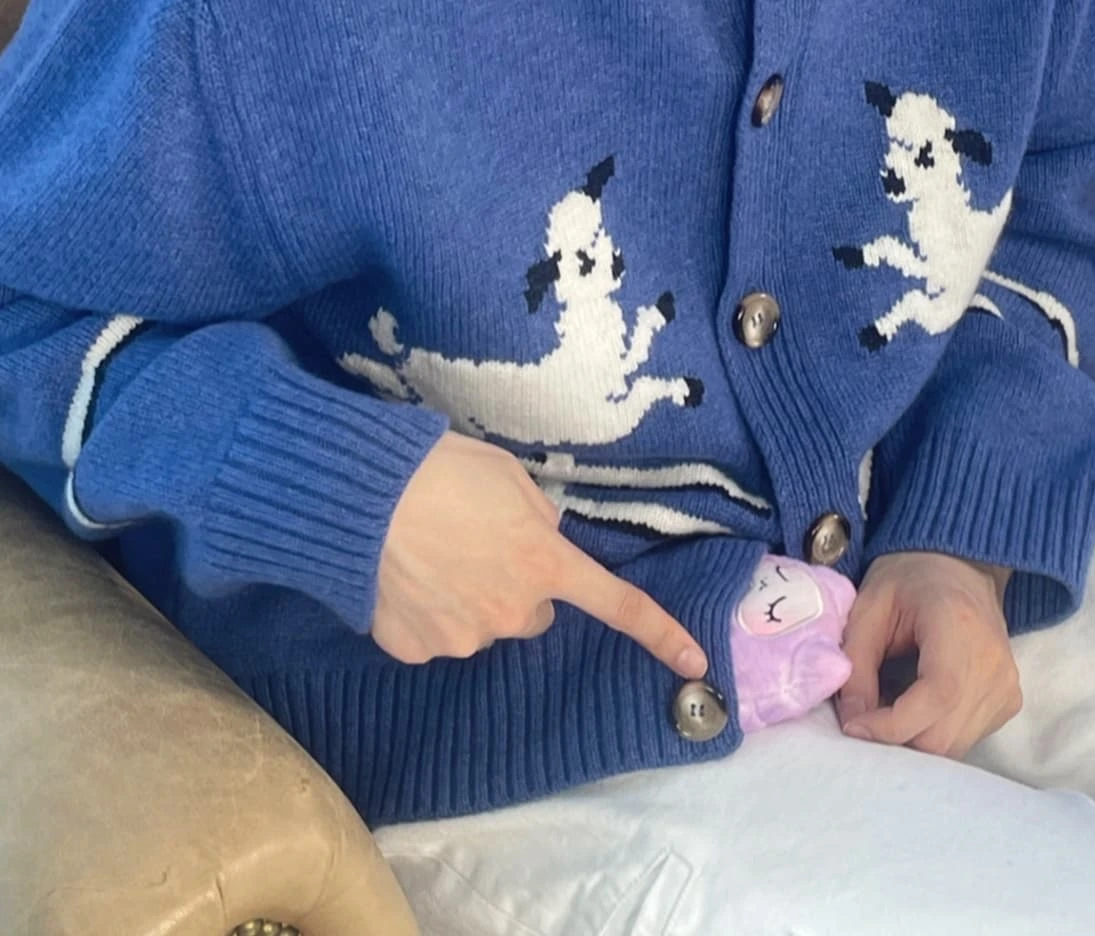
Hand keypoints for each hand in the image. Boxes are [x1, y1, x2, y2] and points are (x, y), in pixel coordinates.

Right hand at [373, 429, 707, 677]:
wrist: (362, 497)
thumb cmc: (442, 470)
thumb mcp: (509, 476)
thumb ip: (538, 516)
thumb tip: (539, 536)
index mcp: (545, 564)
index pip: (616, 603)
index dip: (659, 632)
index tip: (696, 660)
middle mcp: (512, 612)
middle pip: (532, 611)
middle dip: (517, 585)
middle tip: (478, 542)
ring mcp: (462, 637)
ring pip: (482, 624)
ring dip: (468, 597)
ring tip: (430, 550)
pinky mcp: (414, 650)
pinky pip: (432, 636)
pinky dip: (423, 613)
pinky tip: (403, 575)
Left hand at [837, 550, 1020, 757]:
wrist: (958, 566)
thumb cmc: (909, 580)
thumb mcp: (869, 608)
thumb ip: (857, 664)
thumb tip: (853, 722)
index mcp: (959, 624)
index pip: (937, 695)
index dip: (892, 724)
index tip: (855, 724)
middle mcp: (993, 660)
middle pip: (944, 734)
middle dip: (896, 737)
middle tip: (865, 716)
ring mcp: (1007, 684)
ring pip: (954, 746)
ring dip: (913, 740)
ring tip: (889, 707)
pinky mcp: (1009, 701)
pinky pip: (967, 739)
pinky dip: (935, 734)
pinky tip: (917, 707)